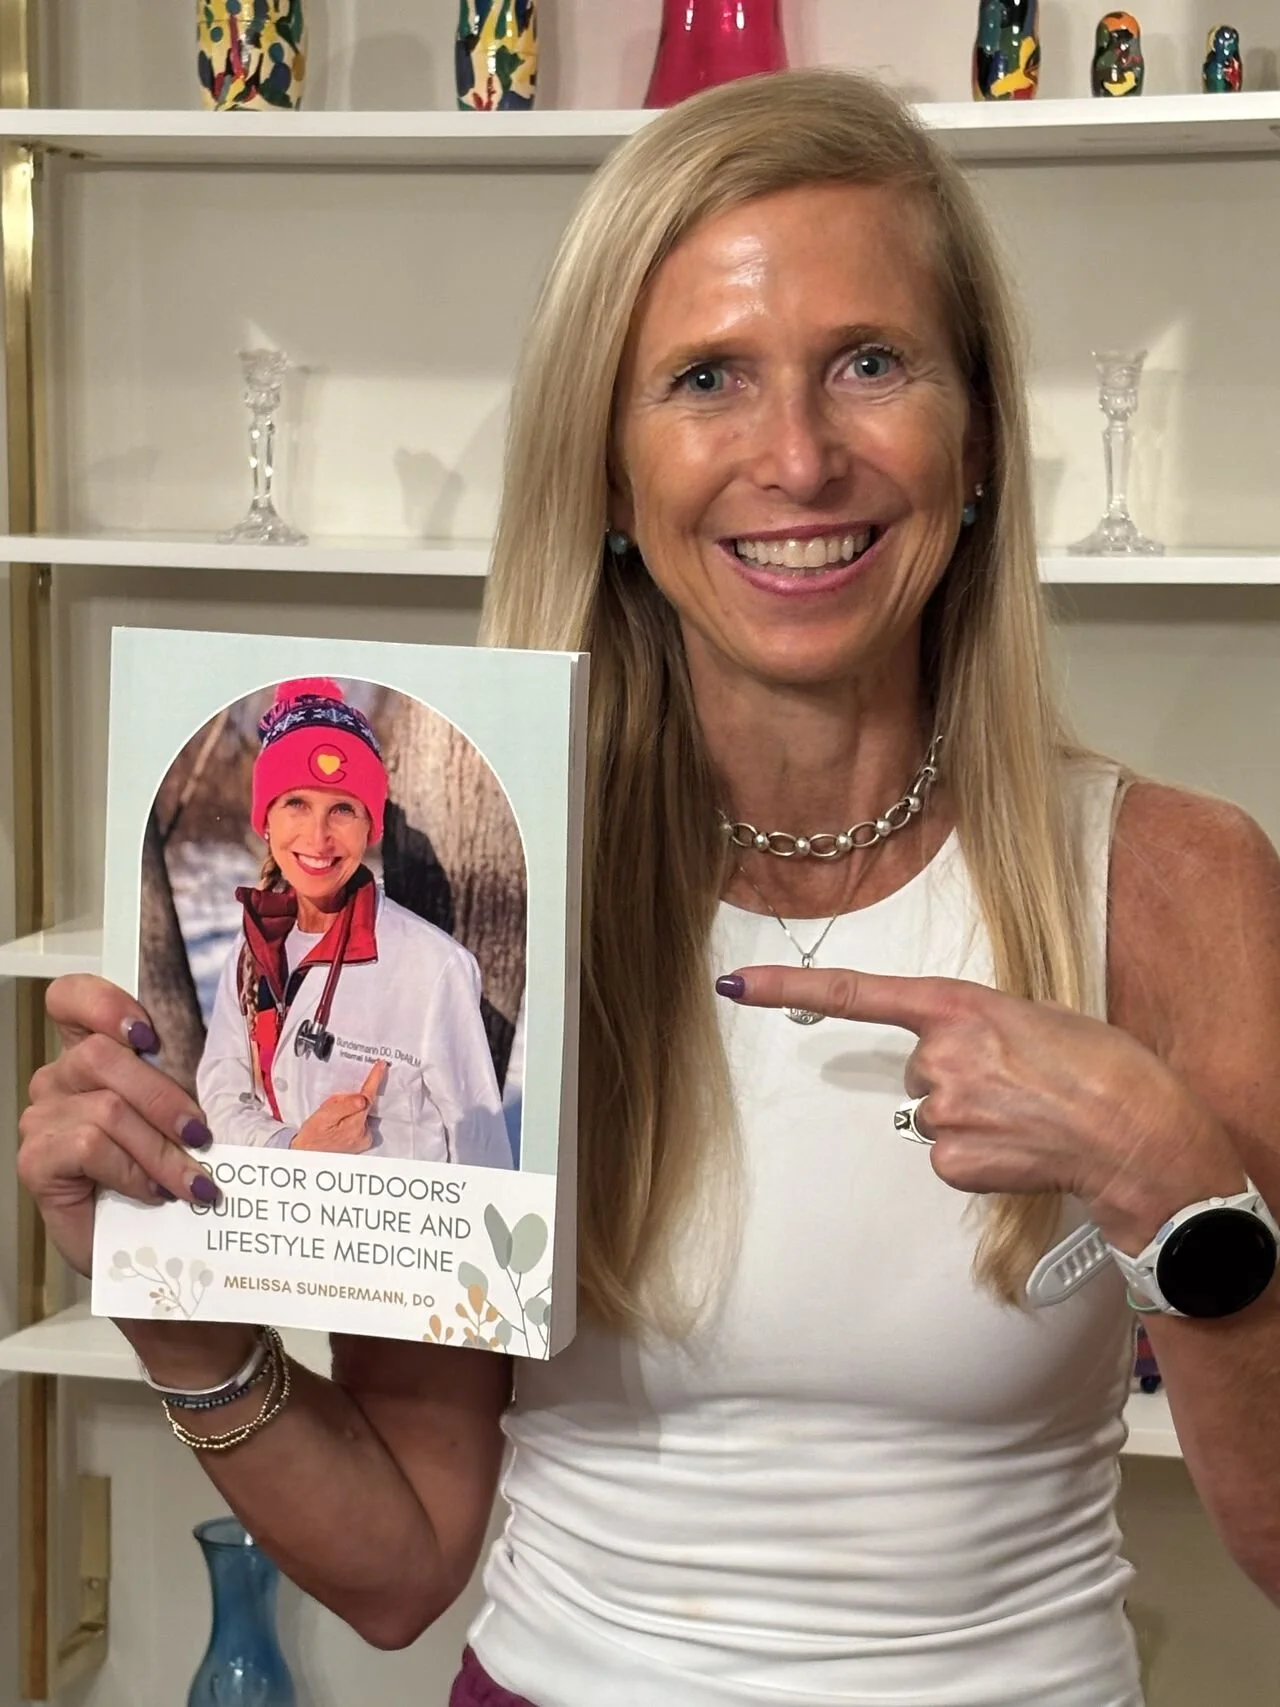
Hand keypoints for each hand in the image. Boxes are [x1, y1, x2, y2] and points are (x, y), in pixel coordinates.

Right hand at [17, 975, 218, 1278]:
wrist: (147, 1245)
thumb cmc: (164, 1174)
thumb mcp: (180, 1119)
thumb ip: (183, 1083)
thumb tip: (226, 1070)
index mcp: (91, 1054)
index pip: (69, 998)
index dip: (102, 1003)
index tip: (146, 1035)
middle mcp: (59, 1079)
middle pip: (102, 1056)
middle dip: (164, 1098)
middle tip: (200, 1135)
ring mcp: (42, 1118)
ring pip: (107, 1109)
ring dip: (161, 1150)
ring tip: (191, 1181)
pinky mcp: (37, 1160)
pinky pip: (88, 1146)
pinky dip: (132, 1171)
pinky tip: (152, 1192)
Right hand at [291, 1062, 386, 1152]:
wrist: (307, 1155)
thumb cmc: (312, 1136)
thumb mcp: (323, 1117)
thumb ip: (343, 1106)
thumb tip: (362, 1099)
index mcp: (354, 1125)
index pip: (368, 1097)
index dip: (374, 1079)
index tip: (381, 1066)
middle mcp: (363, 1133)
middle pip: (364, 1104)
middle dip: (352, 1099)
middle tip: (333, 1108)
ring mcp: (363, 1139)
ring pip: (361, 1112)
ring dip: (350, 1110)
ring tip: (333, 1121)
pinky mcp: (362, 1141)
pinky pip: (361, 1121)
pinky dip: (352, 1117)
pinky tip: (338, 1125)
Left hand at [717, 965, 1242, 1249]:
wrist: (1137, 1134)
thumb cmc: (1101, 1066)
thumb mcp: (1032, 1018)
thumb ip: (975, 1026)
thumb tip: (944, 1051)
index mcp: (958, 1006)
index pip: (856, 992)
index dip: (791, 989)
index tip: (737, 986)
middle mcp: (939, 1056)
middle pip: (917, 1069)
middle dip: (958, 1075)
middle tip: (1017, 1082)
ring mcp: (941, 1112)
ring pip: (931, 1114)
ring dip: (971, 1116)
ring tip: (1027, 1114)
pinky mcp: (950, 1161)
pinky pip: (945, 1154)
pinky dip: (978, 1154)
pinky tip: (1020, 1148)